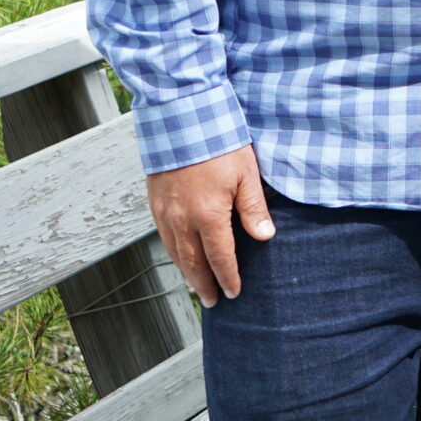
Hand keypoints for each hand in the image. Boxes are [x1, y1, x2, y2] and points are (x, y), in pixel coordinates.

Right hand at [147, 145, 272, 305]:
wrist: (181, 118)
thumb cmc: (219, 142)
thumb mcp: (246, 173)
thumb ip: (253, 208)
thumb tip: (265, 237)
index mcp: (208, 215)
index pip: (220, 257)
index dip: (228, 277)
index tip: (234, 292)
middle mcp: (182, 219)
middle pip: (193, 263)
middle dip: (204, 284)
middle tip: (213, 302)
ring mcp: (165, 212)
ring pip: (175, 252)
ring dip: (187, 272)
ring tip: (197, 285)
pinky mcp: (155, 202)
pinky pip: (163, 236)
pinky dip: (174, 252)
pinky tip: (180, 255)